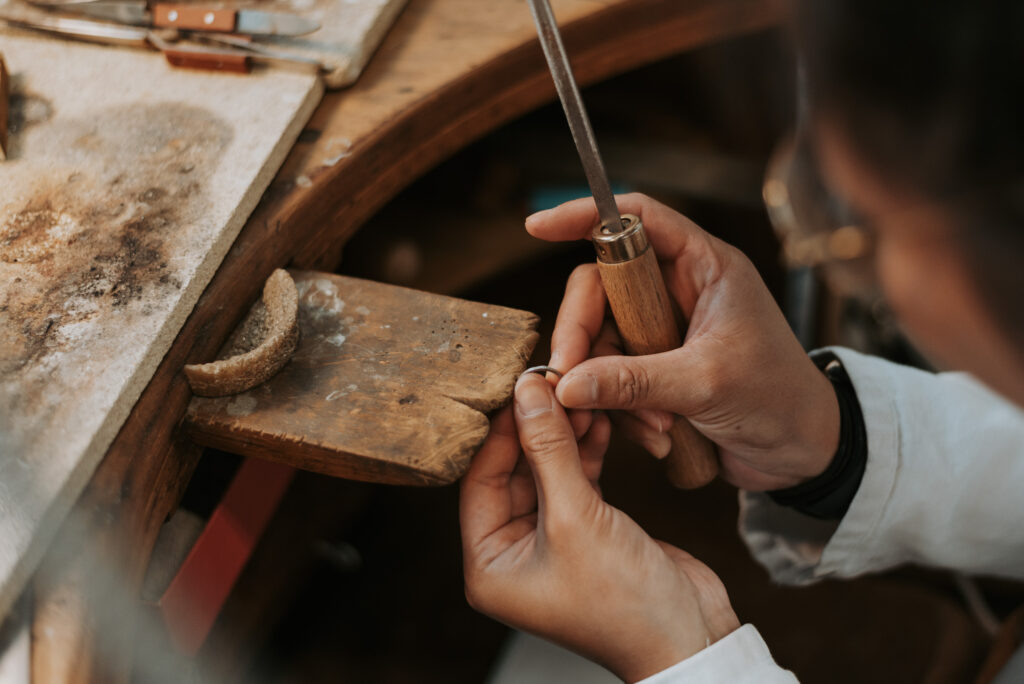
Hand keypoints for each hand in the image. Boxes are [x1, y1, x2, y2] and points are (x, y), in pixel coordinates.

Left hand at [460, 374, 738, 681]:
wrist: (690, 639)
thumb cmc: (624, 602)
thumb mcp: (576, 517)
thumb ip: (549, 450)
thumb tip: (528, 392)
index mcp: (489, 565)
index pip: (479, 480)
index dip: (500, 432)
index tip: (519, 387)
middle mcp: (513, 553)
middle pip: (512, 472)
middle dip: (534, 428)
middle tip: (551, 383)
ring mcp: (551, 541)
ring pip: (546, 471)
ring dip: (562, 434)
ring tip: (578, 393)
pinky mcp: (588, 530)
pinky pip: (575, 480)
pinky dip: (585, 450)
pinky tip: (596, 417)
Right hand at [527, 193, 839, 490]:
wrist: (805, 453)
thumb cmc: (779, 399)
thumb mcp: (706, 384)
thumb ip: (634, 381)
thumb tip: (567, 383)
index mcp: (704, 267)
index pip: (635, 219)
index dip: (586, 216)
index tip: (538, 227)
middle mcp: (680, 291)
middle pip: (601, 288)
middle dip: (583, 336)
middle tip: (570, 378)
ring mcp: (666, 332)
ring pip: (602, 340)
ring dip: (611, 388)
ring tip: (651, 423)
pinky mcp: (657, 370)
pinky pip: (613, 378)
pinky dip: (624, 410)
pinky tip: (657, 436)